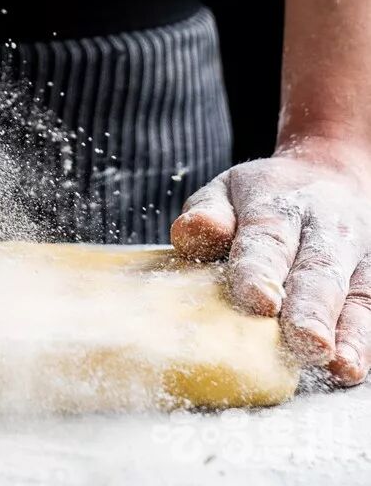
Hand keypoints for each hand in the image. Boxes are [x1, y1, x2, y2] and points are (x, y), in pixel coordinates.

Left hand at [171, 137, 370, 385]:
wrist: (328, 176)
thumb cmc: (266, 197)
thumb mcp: (229, 190)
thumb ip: (209, 212)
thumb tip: (191, 232)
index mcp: (279, 206)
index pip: (267, 237)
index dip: (261, 270)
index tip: (257, 301)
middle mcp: (324, 230)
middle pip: (318, 270)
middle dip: (310, 307)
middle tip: (303, 340)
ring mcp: (354, 259)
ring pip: (353, 295)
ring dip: (345, 331)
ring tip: (333, 360)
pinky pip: (369, 312)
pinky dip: (361, 341)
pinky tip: (350, 367)